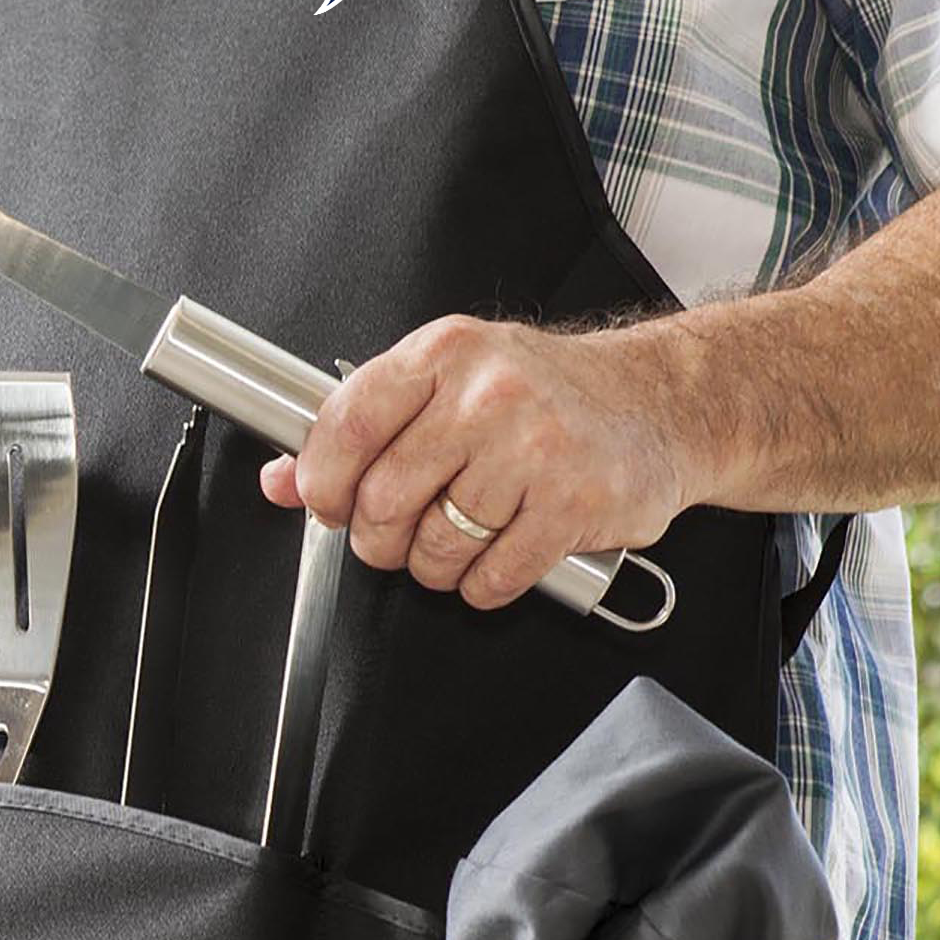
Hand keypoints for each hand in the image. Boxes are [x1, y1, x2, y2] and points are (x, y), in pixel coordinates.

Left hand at [257, 315, 708, 608]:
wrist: (657, 402)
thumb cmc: (545, 393)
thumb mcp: (448, 381)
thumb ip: (364, 425)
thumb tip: (282, 477)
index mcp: (446, 355)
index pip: (348, 425)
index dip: (323, 481)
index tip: (327, 501)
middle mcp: (490, 396)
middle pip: (384, 500)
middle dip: (379, 537)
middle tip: (397, 534)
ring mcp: (536, 451)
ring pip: (435, 548)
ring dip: (434, 566)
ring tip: (458, 540)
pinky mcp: (575, 506)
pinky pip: (491, 578)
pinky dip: (482, 584)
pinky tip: (499, 555)